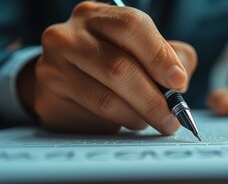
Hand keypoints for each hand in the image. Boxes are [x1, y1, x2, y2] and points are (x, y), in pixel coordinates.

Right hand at [18, 2, 196, 133]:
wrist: (64, 76)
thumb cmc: (110, 60)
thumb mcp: (142, 50)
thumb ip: (170, 57)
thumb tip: (180, 82)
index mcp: (98, 16)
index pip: (131, 25)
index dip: (158, 55)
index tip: (178, 81)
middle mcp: (69, 34)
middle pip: (118, 67)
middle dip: (153, 99)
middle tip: (171, 119)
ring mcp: (52, 64)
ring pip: (106, 98)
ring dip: (137, 116)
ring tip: (151, 121)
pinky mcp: (48, 95)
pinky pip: (91, 116)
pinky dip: (118, 123)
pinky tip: (127, 121)